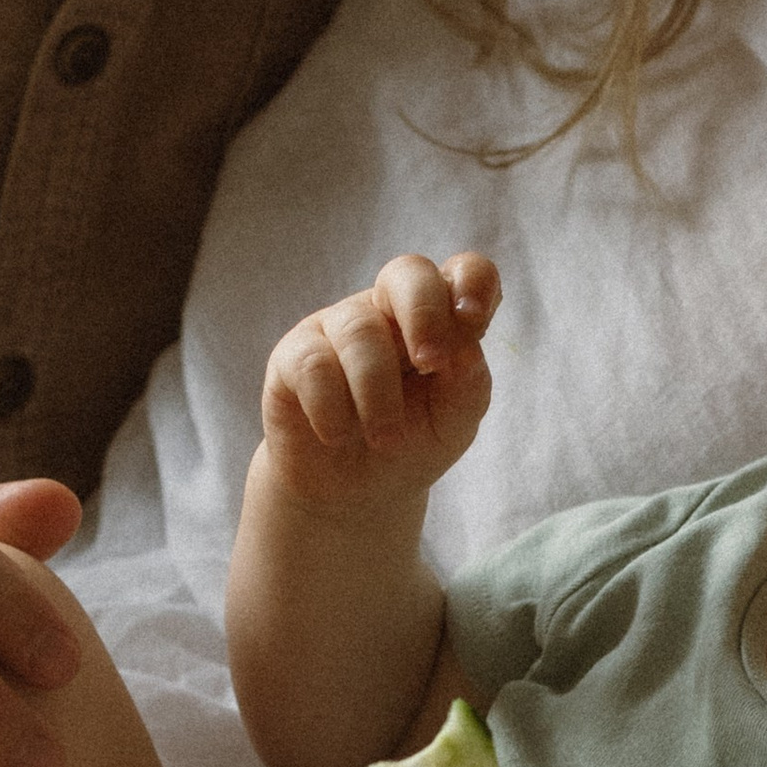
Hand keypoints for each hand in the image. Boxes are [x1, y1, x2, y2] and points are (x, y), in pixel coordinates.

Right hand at [259, 252, 498, 511]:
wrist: (350, 494)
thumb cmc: (408, 444)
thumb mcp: (452, 424)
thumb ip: (468, 384)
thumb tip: (465, 347)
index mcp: (439, 320)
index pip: (463, 272)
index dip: (473, 281)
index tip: (473, 321)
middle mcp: (388, 312)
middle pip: (407, 272)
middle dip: (424, 313)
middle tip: (431, 365)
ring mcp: (339, 327)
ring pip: (360, 330)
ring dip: (378, 393)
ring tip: (385, 439)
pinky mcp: (293, 354)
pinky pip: (313, 363)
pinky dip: (332, 408)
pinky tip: (338, 435)